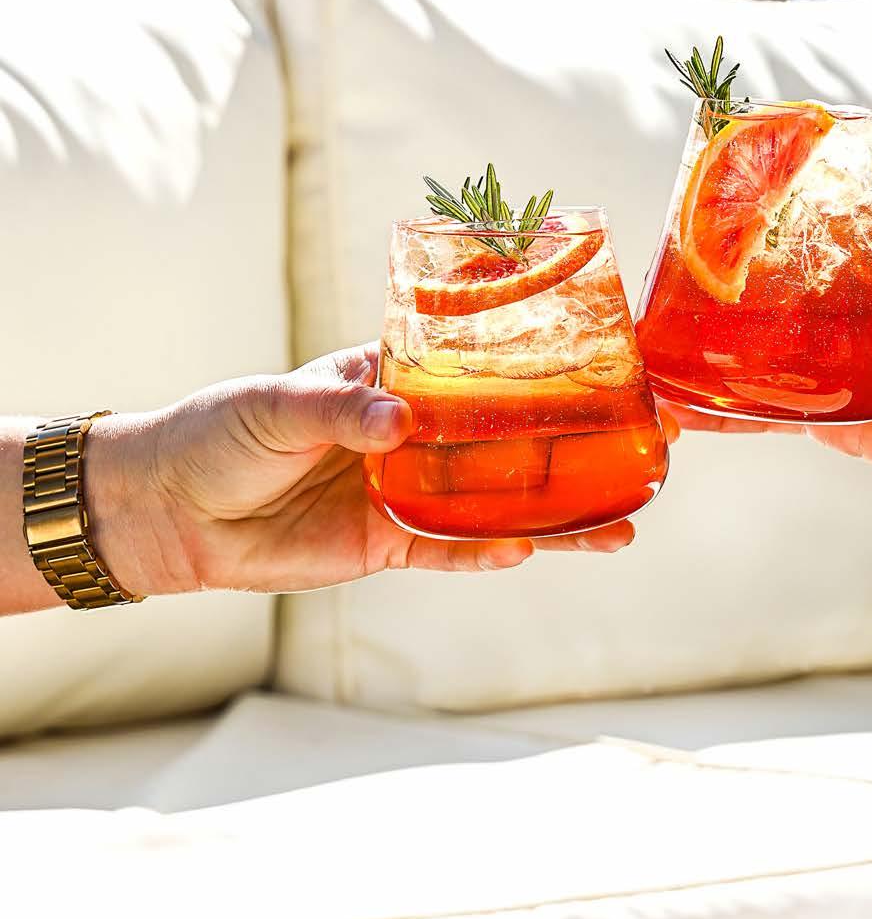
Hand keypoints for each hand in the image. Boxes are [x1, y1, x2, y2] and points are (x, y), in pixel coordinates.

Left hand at [88, 345, 645, 596]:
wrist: (175, 513)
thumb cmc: (222, 434)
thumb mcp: (279, 406)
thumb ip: (344, 413)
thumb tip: (402, 424)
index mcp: (394, 381)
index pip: (483, 368)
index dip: (545, 367)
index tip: (611, 364)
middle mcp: (415, 436)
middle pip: (512, 442)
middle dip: (578, 446)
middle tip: (650, 446)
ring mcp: (408, 493)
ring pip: (498, 507)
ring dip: (555, 517)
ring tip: (619, 526)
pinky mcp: (390, 545)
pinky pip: (452, 552)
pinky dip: (488, 554)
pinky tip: (534, 551)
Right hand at [661, 245, 871, 481]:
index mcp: (858, 268)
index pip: (781, 251)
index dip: (726, 255)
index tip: (671, 259)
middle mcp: (832, 316)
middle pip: (748, 313)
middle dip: (694, 320)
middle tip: (637, 332)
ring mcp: (828, 368)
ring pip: (747, 368)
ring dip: (698, 377)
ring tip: (643, 382)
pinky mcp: (835, 421)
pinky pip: (771, 418)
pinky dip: (727, 421)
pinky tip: (685, 426)